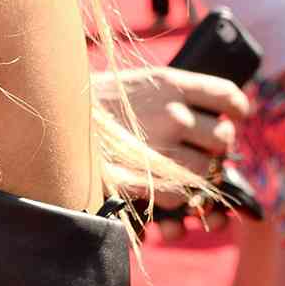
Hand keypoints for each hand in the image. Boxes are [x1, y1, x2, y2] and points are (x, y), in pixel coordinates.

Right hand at [94, 65, 248, 206]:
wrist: (48, 118)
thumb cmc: (92, 102)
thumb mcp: (135, 83)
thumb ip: (172, 94)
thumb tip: (211, 117)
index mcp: (171, 84)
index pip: (227, 97)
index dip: (236, 110)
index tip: (231, 116)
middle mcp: (171, 114)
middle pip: (222, 138)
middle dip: (216, 149)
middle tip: (201, 151)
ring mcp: (158, 149)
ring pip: (206, 172)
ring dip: (200, 177)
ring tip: (182, 175)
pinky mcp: (141, 180)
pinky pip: (177, 197)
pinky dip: (175, 202)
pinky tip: (164, 197)